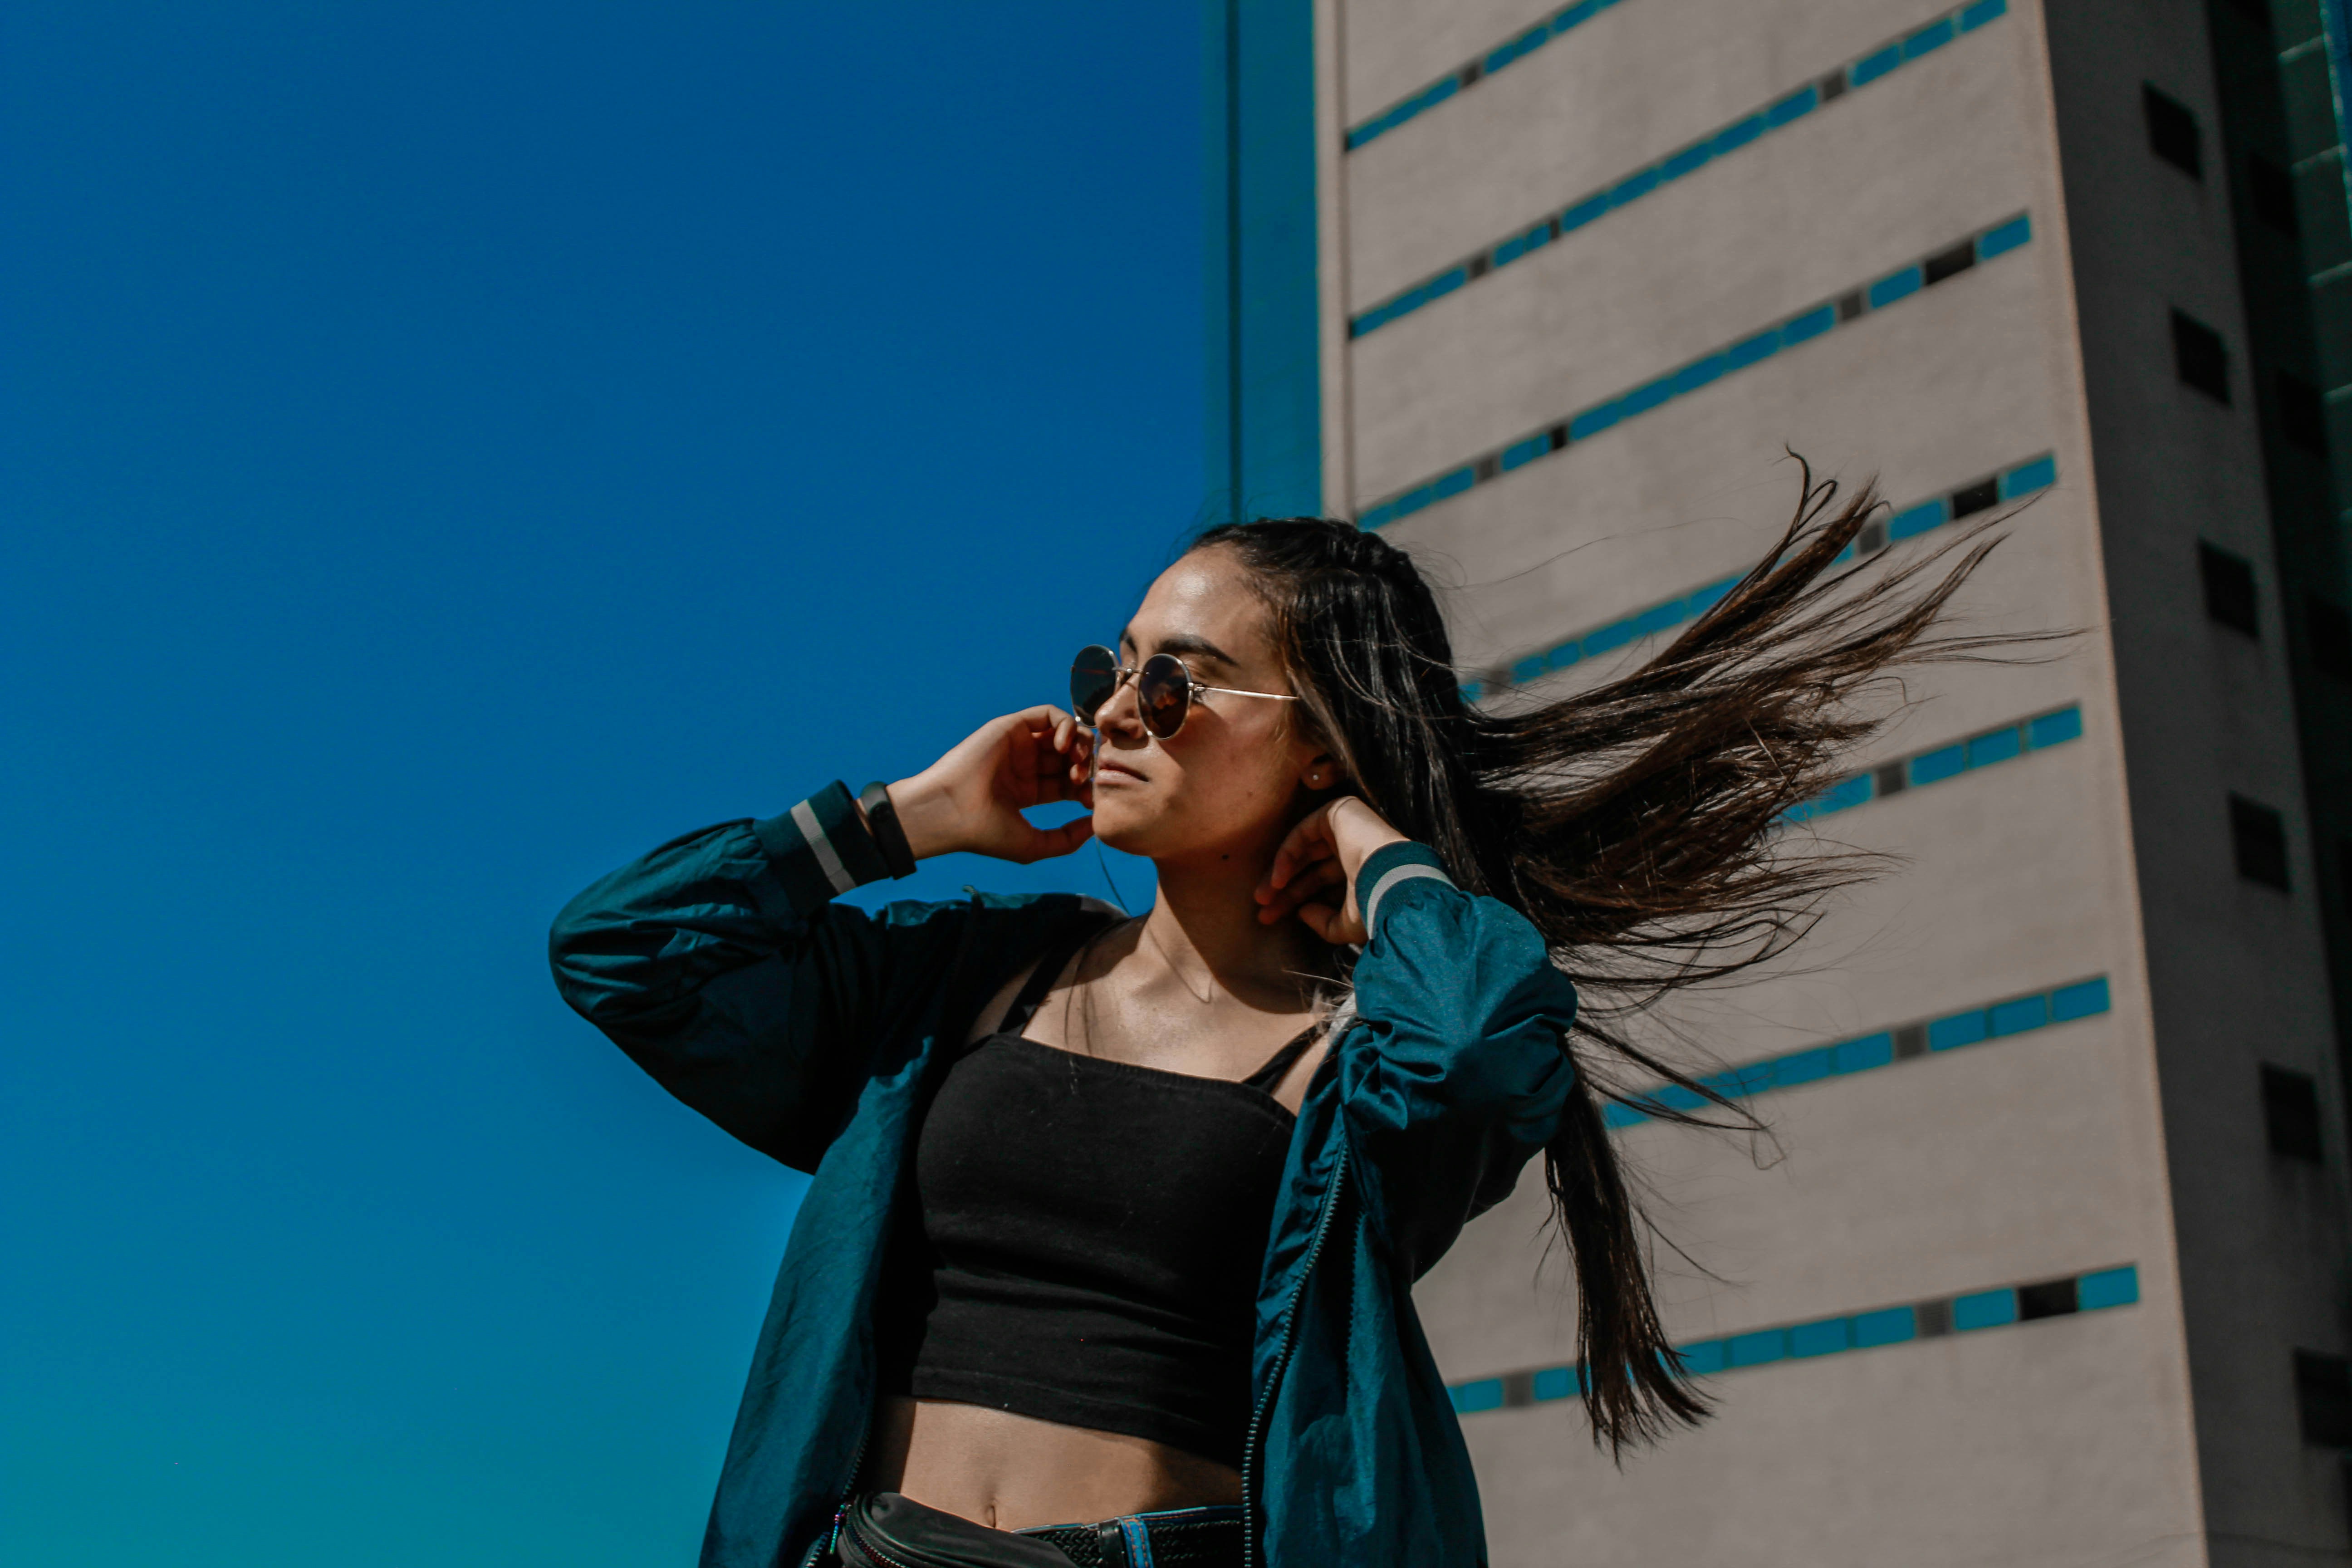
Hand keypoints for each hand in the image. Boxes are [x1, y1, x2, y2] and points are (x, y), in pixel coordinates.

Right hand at [881, 706, 1095, 864]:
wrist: (951, 812)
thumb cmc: (986, 832)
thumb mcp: (1035, 845)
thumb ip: (1068, 839)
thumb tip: (1096, 825)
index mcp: (1029, 790)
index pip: (1070, 782)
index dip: (1086, 788)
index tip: (1090, 801)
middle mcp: (1025, 765)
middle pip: (1072, 755)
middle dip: (1086, 766)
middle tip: (1084, 780)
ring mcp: (1019, 744)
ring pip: (1065, 732)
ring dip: (1080, 744)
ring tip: (1076, 762)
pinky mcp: (1012, 727)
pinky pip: (1049, 714)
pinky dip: (1065, 724)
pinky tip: (1063, 746)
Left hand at [1255, 797, 1408, 942]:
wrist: (1392, 878)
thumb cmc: (1375, 905)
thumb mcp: (1348, 925)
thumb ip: (1325, 923)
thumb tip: (1302, 913)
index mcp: (1361, 873)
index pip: (1321, 885)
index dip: (1296, 902)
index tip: (1271, 919)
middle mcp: (1354, 848)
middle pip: (1309, 870)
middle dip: (1284, 892)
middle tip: (1263, 911)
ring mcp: (1347, 828)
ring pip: (1302, 852)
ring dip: (1279, 875)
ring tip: (1262, 899)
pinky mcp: (1339, 811)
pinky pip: (1302, 833)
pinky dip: (1286, 855)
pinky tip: (1277, 880)